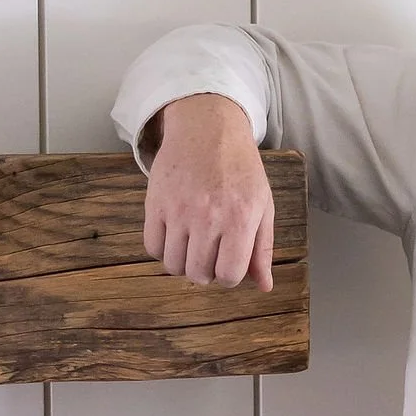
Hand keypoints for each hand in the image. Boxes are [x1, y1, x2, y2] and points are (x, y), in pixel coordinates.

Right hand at [142, 92, 274, 287]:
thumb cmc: (240, 169)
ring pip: (173, 265)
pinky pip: (152, 247)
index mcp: (240, 219)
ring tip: (192, 246)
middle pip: (198, 274)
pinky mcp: (155, 203)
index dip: (228, 277)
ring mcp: (178, 210)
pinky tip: (174, 237)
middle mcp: (208, 217)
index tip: (227, 264)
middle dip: (206, 272)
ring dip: (183, 263)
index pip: (228, 275)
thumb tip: (264, 286)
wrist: (207, 129)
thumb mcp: (263, 206)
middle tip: (209, 255)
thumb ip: (263, 249)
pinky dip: (162, 250)